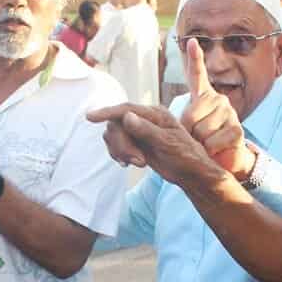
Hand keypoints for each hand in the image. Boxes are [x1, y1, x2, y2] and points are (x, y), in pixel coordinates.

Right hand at [86, 101, 217, 186]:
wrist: (191, 173)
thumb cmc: (186, 157)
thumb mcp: (168, 144)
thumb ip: (146, 130)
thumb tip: (127, 117)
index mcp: (155, 114)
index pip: (126, 109)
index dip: (107, 112)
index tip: (89, 117)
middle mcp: (145, 119)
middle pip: (117, 125)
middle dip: (122, 145)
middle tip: (138, 161)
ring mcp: (139, 131)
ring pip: (115, 135)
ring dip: (121, 151)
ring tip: (139, 163)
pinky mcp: (136, 143)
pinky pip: (117, 145)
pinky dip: (119, 155)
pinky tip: (129, 164)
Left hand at [178, 38, 251, 175]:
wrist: (225, 160)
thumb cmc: (202, 142)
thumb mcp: (189, 128)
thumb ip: (182, 121)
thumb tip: (182, 124)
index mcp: (204, 97)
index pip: (198, 74)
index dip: (195, 58)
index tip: (192, 41)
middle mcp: (218, 99)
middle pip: (191, 116)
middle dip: (189, 133)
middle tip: (199, 138)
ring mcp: (229, 112)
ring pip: (202, 130)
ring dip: (201, 144)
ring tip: (207, 144)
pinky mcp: (237, 128)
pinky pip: (215, 141)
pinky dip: (212, 150)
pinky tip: (217, 149)